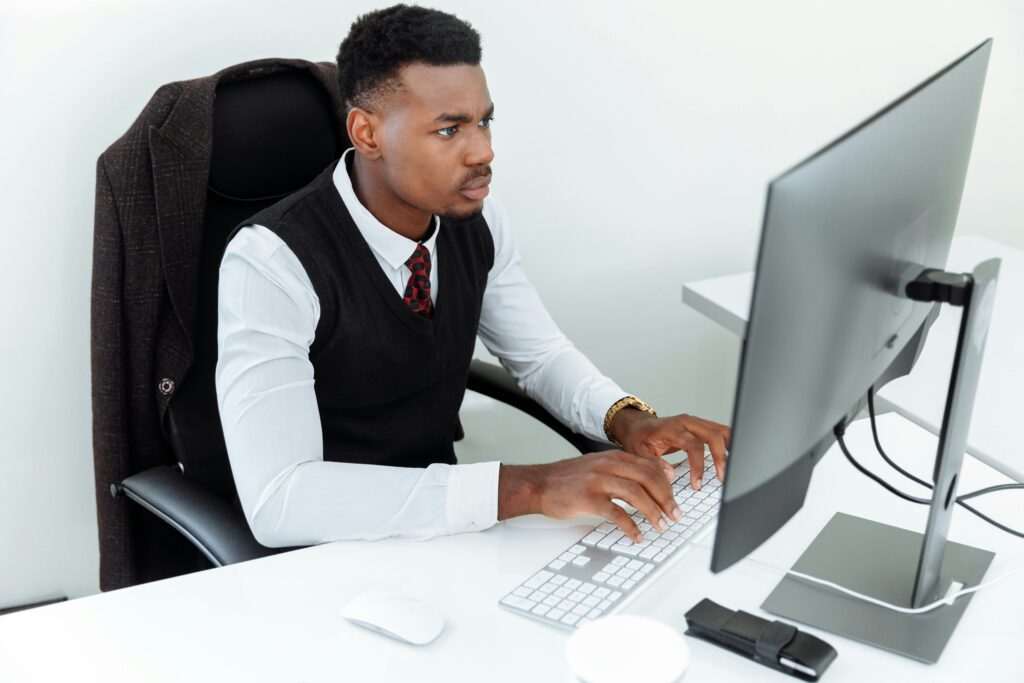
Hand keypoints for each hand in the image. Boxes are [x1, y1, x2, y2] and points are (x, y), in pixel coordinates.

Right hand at [497, 451, 681, 542]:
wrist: (540, 483)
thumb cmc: (571, 479)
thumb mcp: (601, 466)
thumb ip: (627, 469)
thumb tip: (659, 474)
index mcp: (614, 457)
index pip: (650, 467)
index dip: (667, 484)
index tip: (676, 500)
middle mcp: (608, 466)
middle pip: (647, 479)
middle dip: (666, 499)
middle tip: (674, 516)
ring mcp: (598, 481)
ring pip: (635, 494)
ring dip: (653, 512)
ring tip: (661, 526)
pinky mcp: (587, 498)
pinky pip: (615, 513)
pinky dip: (630, 526)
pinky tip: (637, 535)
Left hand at [609, 409, 730, 489]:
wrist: (638, 426)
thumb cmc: (639, 438)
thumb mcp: (639, 452)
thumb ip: (653, 463)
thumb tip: (671, 475)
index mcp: (672, 428)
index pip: (694, 445)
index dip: (698, 466)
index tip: (697, 484)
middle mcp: (687, 422)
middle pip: (713, 434)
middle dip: (721, 457)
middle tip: (722, 478)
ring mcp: (695, 423)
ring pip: (720, 430)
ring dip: (729, 448)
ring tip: (733, 469)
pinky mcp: (700, 427)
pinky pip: (719, 432)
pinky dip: (728, 443)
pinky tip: (732, 457)